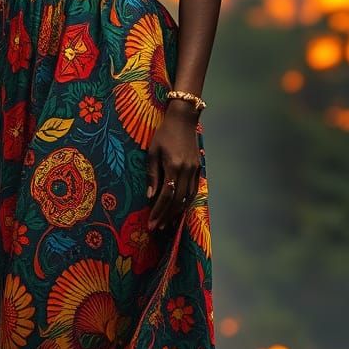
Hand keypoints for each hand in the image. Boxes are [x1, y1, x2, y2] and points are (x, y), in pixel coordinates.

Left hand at [145, 103, 201, 229]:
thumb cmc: (164, 134)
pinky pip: (194, 191)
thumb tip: (149, 196)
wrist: (183, 120)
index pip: (166, 196)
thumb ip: (152, 175)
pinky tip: (179, 209)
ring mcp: (195, 171)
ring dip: (177, 212)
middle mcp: (187, 171)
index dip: (158, 212)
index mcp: (174, 166)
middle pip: (178, 201)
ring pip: (188, 198)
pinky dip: (186, 202)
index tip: (151, 224)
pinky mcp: (199, 169)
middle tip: (157, 228)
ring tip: (167, 223)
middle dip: (167, 216)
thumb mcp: (152, 152)